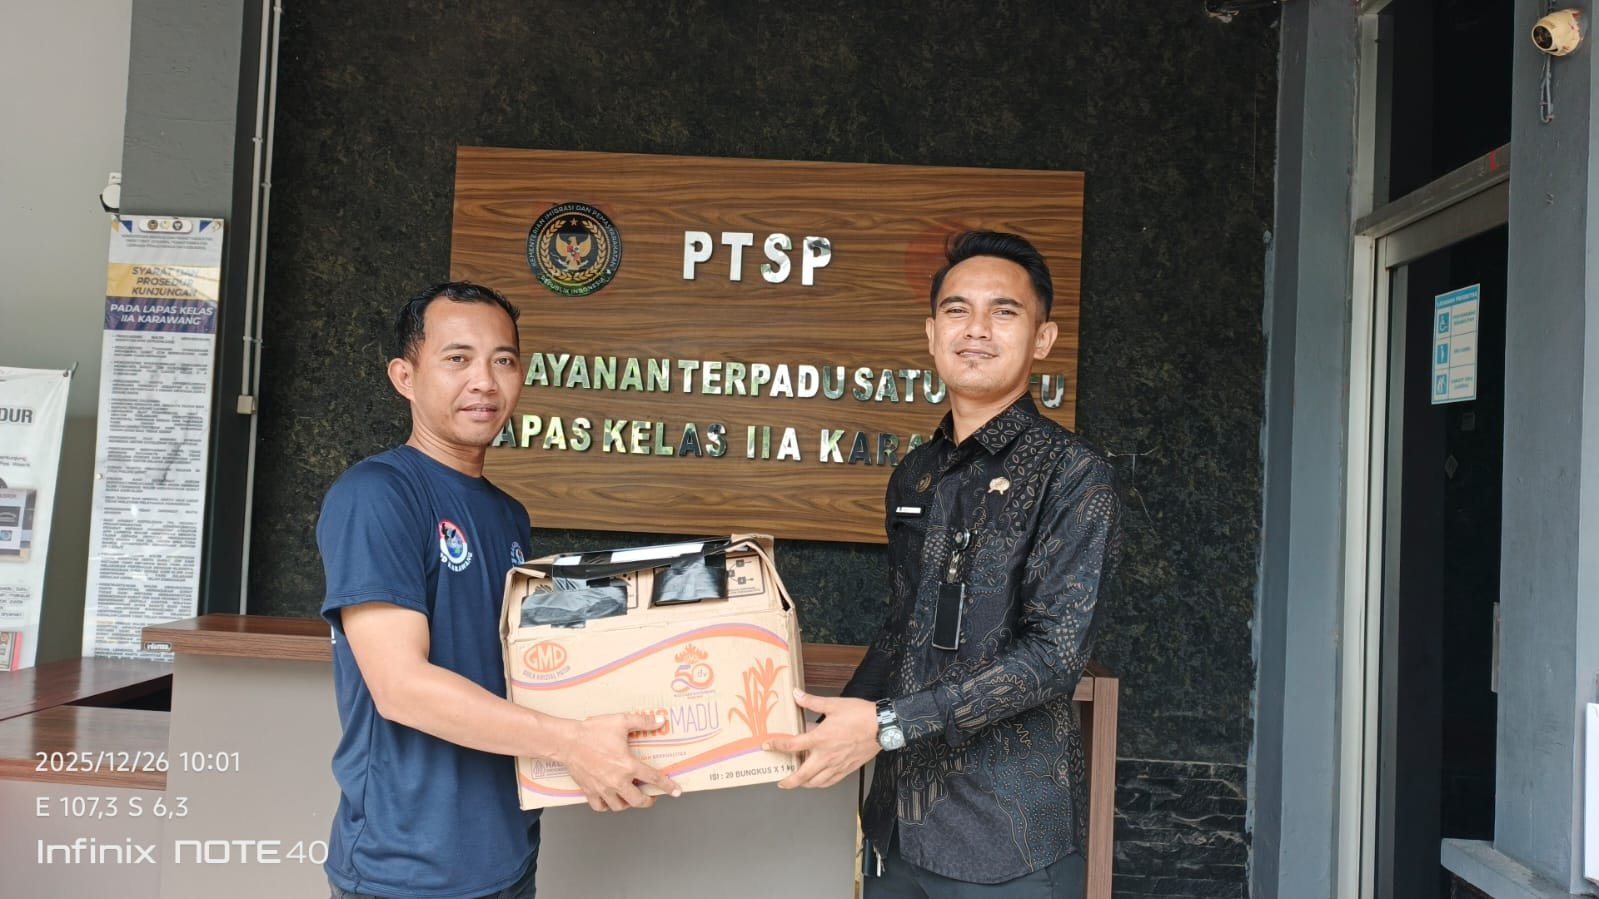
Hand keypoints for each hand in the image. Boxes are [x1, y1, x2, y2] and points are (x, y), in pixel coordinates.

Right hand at [552, 712, 681, 811]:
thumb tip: (659, 720)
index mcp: (628, 766)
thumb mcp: (621, 721)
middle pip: (638, 800)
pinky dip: (607, 806)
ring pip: (620, 806)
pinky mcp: (589, 791)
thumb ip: (642, 721)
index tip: (676, 791)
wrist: (567, 741)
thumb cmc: (592, 732)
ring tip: (632, 797)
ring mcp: (603, 788)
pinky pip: (600, 806)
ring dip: (628, 804)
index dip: (668, 786)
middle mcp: (617, 781)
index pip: (654, 779)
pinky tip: (610, 800)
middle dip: (648, 801)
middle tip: (652, 797)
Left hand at [764, 690, 879, 788]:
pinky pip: (830, 782)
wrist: (882, 726)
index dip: (776, 745)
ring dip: (804, 784)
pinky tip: (818, 780)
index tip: (767, 745)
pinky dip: (821, 783)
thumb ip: (811, 702)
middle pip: (802, 775)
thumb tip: (796, 694)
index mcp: (820, 738)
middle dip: (789, 781)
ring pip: (816, 782)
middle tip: (781, 781)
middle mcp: (826, 756)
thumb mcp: (833, 704)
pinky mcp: (847, 769)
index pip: (792, 745)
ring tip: (798, 781)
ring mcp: (837, 765)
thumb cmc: (859, 715)